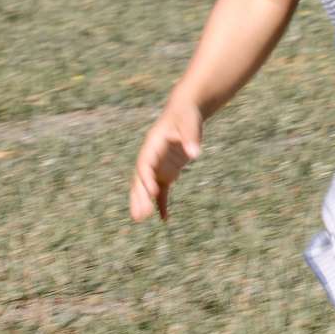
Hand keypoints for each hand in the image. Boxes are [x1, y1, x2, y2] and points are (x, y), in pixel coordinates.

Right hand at [129, 100, 202, 222]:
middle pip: (141, 179)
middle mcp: (151, 157)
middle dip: (139, 196)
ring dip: (144, 202)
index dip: (146, 178)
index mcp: (153, 144)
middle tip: (139, 215)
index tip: (152, 192)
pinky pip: (161, 191)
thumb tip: (194, 154)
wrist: (184, 114)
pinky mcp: (166, 172)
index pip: (145, 163)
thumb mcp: (190, 122)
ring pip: (146, 187)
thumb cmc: (186, 116)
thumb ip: (191, 137)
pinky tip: (165, 218)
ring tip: (140, 219)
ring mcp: (157, 166)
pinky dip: (162, 204)